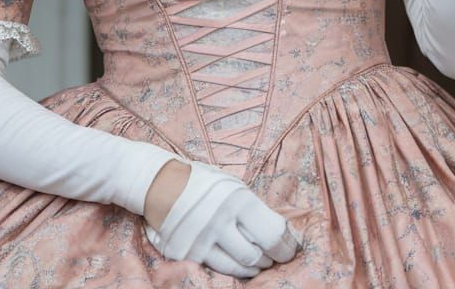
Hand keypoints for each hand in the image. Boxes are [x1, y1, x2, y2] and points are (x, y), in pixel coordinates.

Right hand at [145, 159, 298, 277]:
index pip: (273, 232)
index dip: (287, 245)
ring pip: (239, 267)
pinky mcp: (187, 253)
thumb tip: (281, 231)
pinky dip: (235, 270)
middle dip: (272, 259)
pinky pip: (218, 269)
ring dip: (255, 268)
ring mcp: (202, 239)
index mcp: (238, 199)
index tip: (292, 249)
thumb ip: (253, 209)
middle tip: (277, 257)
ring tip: (260, 262)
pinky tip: (241, 266)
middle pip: (258, 254)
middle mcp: (221, 220)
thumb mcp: (234, 187)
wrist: (162, 184)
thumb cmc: (206, 184)